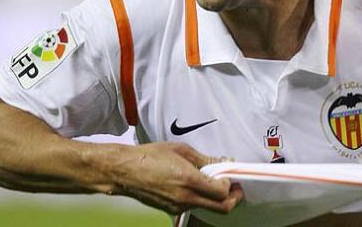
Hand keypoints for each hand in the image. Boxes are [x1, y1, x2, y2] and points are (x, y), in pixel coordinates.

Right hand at [96, 141, 242, 214]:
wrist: (126, 171)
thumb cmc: (150, 156)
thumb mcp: (181, 150)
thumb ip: (205, 159)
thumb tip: (223, 162)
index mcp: (189, 180)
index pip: (222, 192)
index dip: (231, 184)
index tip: (231, 174)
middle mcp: (185, 198)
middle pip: (221, 208)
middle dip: (233, 199)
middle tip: (235, 187)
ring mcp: (178, 206)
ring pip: (207, 207)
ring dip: (215, 196)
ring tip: (212, 180)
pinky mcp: (172, 209)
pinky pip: (193, 205)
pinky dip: (201, 197)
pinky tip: (196, 183)